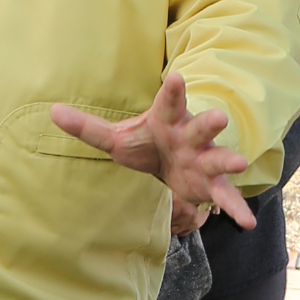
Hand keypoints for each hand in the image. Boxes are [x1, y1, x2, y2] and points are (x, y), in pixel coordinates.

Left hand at [49, 69, 256, 231]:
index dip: (173, 92)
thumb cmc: (144, 143)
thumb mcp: (114, 137)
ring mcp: (203, 160)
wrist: (168, 163)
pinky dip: (237, 208)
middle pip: (200, 128)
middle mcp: (189, 137)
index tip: (176, 77)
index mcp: (167, 121)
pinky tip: (247, 222)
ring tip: (239, 164)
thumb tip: (51, 111)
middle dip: (210, 123)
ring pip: (217, 159)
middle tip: (220, 118)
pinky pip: (225, 196)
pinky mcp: (209, 185)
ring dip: (228, 161)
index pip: (169, 103)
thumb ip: (86, 127)